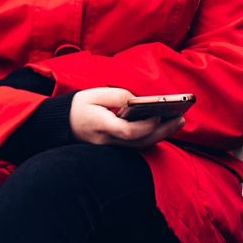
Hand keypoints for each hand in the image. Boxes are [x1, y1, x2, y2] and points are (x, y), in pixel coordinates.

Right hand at [71, 86, 188, 147]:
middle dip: (163, 130)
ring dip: (161, 134)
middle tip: (181, 118)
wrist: (61, 124)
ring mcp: (110, 148)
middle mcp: (107, 141)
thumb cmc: (79, 106)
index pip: (127, 132)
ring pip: (140, 146)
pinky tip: (164, 126)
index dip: (146, 125)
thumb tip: (140, 101)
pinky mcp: (114, 149)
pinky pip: (136, 146)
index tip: (158, 113)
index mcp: (100, 125)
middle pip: (140, 142)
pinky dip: (151, 136)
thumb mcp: (95, 93)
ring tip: (178, 120)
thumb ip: (119, 96)